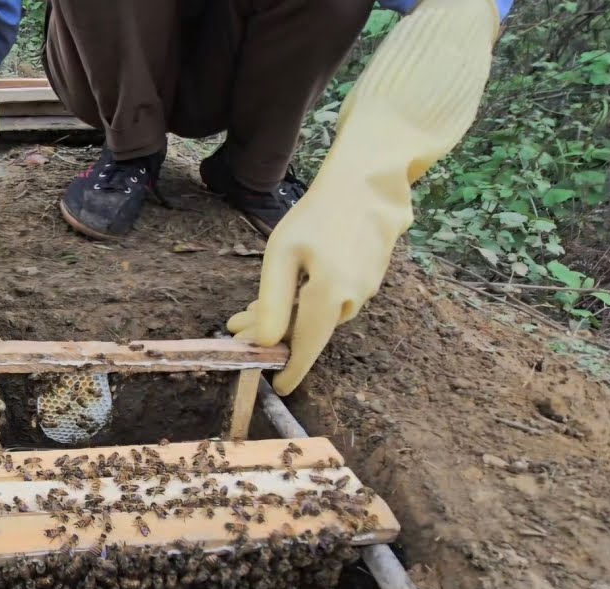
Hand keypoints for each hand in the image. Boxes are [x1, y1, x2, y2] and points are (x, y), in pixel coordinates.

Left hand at [227, 179, 394, 394]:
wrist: (370, 180)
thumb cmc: (319, 213)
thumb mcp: (284, 254)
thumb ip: (275, 301)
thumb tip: (267, 341)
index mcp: (330, 298)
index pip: (307, 346)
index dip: (292, 369)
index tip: (278, 387)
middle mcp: (353, 299)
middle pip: (309, 328)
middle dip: (274, 330)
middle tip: (237, 324)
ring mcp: (367, 287)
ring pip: (321, 311)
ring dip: (291, 311)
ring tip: (257, 300)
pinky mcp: (373, 273)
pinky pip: (336, 295)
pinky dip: (311, 296)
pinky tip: (295, 281)